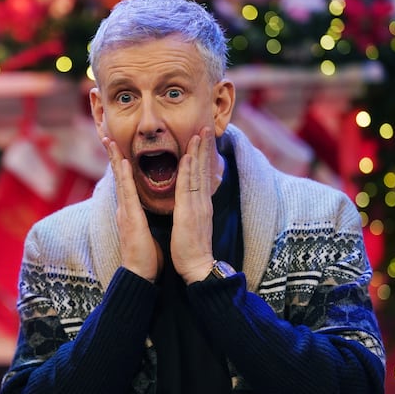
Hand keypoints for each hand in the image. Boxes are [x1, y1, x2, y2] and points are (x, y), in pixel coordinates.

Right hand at [103, 137, 162, 282]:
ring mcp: (125, 212)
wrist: (141, 275)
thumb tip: (146, 217)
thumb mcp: (146, 233)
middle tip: (107, 136)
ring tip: (110, 141)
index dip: (120, 166)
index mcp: (130, 212)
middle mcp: (124, 209)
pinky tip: (121, 162)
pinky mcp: (129, 218)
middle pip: (118, 177)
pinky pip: (126, 192)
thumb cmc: (147, 258)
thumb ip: (143, 221)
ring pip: (120, 180)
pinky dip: (123, 176)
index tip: (119, 149)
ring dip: (114, 159)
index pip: (126, 184)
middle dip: (112, 156)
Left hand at [171, 127, 215, 283]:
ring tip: (200, 132)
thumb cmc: (191, 249)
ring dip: (199, 152)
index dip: (204, 156)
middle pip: (205, 169)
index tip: (203, 138)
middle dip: (205, 147)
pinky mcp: (189, 213)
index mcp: (201, 204)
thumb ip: (192, 210)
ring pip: (199, 173)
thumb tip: (190, 202)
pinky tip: (188, 156)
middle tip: (206, 126)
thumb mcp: (192, 224)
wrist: (196, 267)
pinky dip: (189, 171)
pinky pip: (188, 188)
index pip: (203, 175)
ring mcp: (197, 206)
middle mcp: (202, 201)